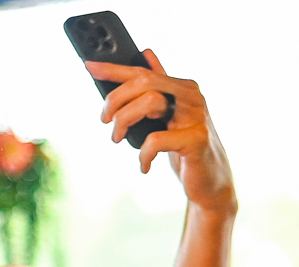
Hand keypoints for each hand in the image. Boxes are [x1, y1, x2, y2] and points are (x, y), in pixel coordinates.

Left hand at [86, 51, 234, 209]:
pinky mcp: (197, 139)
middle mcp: (191, 96)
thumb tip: (146, 53)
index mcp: (181, 87)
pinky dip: (143, 154)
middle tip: (105, 119)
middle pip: (144, 82)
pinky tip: (144, 165)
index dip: (114, 68)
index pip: (143, 71)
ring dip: (124, 121)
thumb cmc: (184, 146)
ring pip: (150, 102)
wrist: (209, 180)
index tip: (89, 66)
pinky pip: (157, 139)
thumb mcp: (168, 113)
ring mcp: (196, 116)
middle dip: (116, 99)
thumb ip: (159, 85)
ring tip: (118, 138)